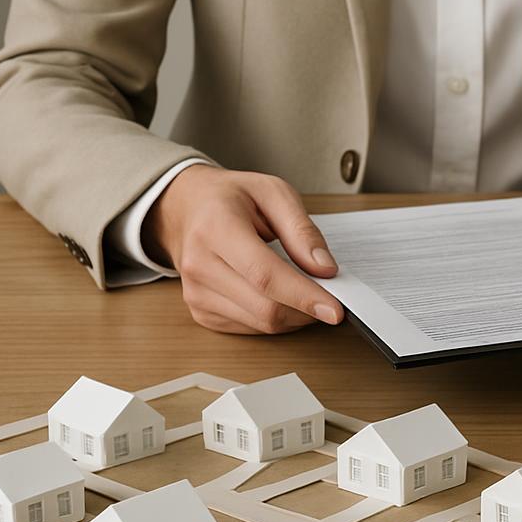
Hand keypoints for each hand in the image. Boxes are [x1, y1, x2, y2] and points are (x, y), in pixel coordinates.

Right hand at [143, 164, 343, 333]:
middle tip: (330, 297)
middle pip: (265, 307)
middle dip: (307, 309)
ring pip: (261, 324)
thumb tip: (325, 269)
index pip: (264, 275)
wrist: (186, 209)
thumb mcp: (273, 193)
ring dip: (294, 316)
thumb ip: (302, 230)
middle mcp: (199, 264)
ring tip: (304, 291)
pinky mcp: (201, 312)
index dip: (304, 296)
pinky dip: (275, 318)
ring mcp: (196, 293)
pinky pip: (251, 328)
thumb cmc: (231, 198)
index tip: (335, 309)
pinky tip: (280, 297)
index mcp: (216, 227)